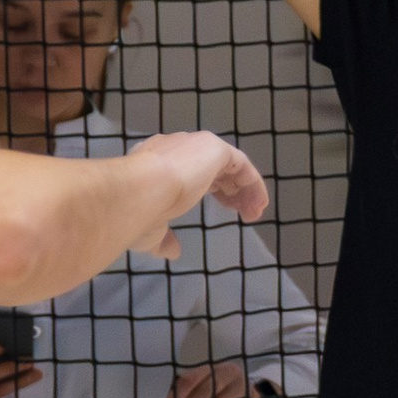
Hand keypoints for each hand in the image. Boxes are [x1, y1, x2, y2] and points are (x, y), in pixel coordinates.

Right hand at [126, 130, 268, 257]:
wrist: (139, 191)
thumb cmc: (139, 211)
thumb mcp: (150, 232)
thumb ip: (163, 239)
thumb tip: (173, 251)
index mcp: (156, 162)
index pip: (190, 171)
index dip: (211, 189)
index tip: (223, 209)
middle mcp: (176, 149)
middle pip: (213, 166)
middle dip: (230, 190)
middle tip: (242, 212)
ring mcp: (195, 145)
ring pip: (229, 165)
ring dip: (244, 189)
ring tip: (254, 212)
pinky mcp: (214, 148)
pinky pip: (241, 165)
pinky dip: (253, 182)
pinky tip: (259, 203)